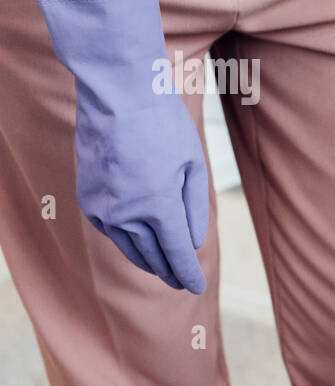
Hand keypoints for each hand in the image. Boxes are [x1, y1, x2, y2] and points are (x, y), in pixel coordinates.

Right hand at [20, 0, 208, 291]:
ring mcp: (103, 209)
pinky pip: (111, 230)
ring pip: (128, 248)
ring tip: (162, 268)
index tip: (195, 287)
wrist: (117, 97)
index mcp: (158, 208)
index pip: (177, 255)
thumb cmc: (164, 127)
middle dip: (169, 272)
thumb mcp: (193, 168)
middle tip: (181, 281)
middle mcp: (127, 215)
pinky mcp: (88, 199)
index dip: (187, 274)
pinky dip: (126, 239)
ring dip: (147, 260)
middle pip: (152, 258)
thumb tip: (193, 243)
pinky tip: (138, 241)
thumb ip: (193, 210)